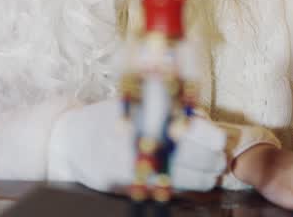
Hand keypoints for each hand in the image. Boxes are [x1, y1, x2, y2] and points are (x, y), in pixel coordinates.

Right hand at [47, 101, 227, 192]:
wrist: (72, 140)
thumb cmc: (108, 118)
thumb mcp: (138, 103)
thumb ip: (171, 108)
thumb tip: (204, 120)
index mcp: (152, 116)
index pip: (197, 131)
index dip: (214, 138)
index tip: (219, 140)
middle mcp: (149, 141)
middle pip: (200, 157)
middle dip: (215, 160)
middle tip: (219, 159)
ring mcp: (143, 164)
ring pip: (192, 178)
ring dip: (207, 176)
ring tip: (210, 171)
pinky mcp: (137, 183)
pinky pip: (174, 189)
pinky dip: (189, 187)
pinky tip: (193, 181)